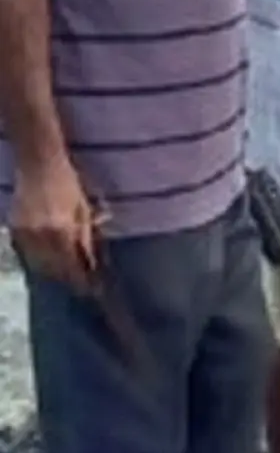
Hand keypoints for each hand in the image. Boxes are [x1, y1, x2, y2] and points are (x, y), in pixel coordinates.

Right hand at [10, 160, 97, 293]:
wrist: (38, 163)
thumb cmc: (67, 182)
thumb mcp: (83, 209)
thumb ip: (85, 235)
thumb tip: (89, 259)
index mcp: (62, 230)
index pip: (73, 265)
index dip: (82, 280)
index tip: (93, 289)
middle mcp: (41, 235)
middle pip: (55, 270)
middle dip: (69, 279)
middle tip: (81, 286)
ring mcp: (24, 233)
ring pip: (38, 265)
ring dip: (53, 272)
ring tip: (66, 275)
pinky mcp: (14, 228)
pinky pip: (26, 253)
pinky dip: (38, 260)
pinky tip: (48, 260)